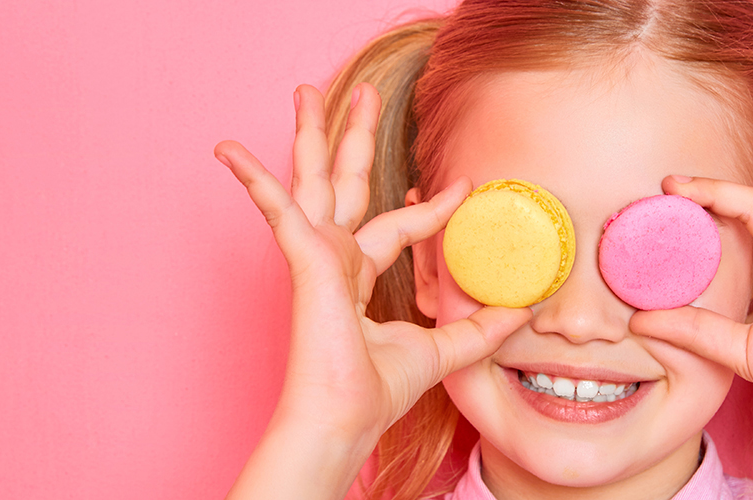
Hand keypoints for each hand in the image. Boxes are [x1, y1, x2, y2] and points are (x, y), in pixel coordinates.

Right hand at [214, 83, 530, 440]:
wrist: (345, 416)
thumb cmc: (377, 392)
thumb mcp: (446, 350)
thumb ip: (482, 326)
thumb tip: (525, 308)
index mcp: (359, 275)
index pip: (398, 225)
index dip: (432, 206)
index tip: (460, 186)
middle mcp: (335, 257)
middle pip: (347, 184)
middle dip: (354, 138)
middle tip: (365, 95)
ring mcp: (316, 254)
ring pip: (313, 179)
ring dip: (310, 133)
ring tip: (305, 92)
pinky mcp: (303, 257)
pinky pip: (276, 206)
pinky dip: (253, 178)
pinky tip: (228, 150)